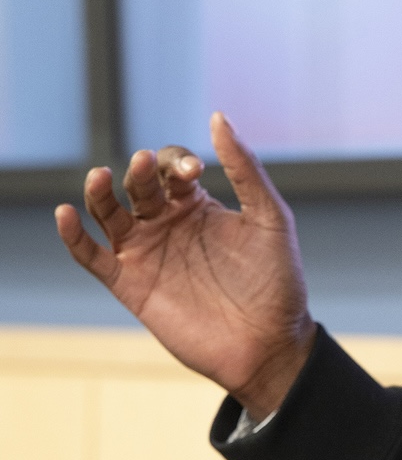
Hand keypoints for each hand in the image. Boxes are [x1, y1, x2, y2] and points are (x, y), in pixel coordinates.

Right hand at [54, 112, 315, 418]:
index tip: (194, 172)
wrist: (268, 341)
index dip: (175, 161)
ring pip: (109, 213)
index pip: (171, 167)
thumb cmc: (276, 278)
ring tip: (101, 176)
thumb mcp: (268, 215)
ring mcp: (147, 253)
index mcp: (199, 204)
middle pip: (138, 185)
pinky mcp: (130, 285)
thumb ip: (244, 167)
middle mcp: (169, 224)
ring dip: (100, 192)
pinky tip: (66, 213)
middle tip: (144, 166)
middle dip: (139, 172)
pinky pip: (91, 257)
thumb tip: (217, 117)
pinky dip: (73, 236)